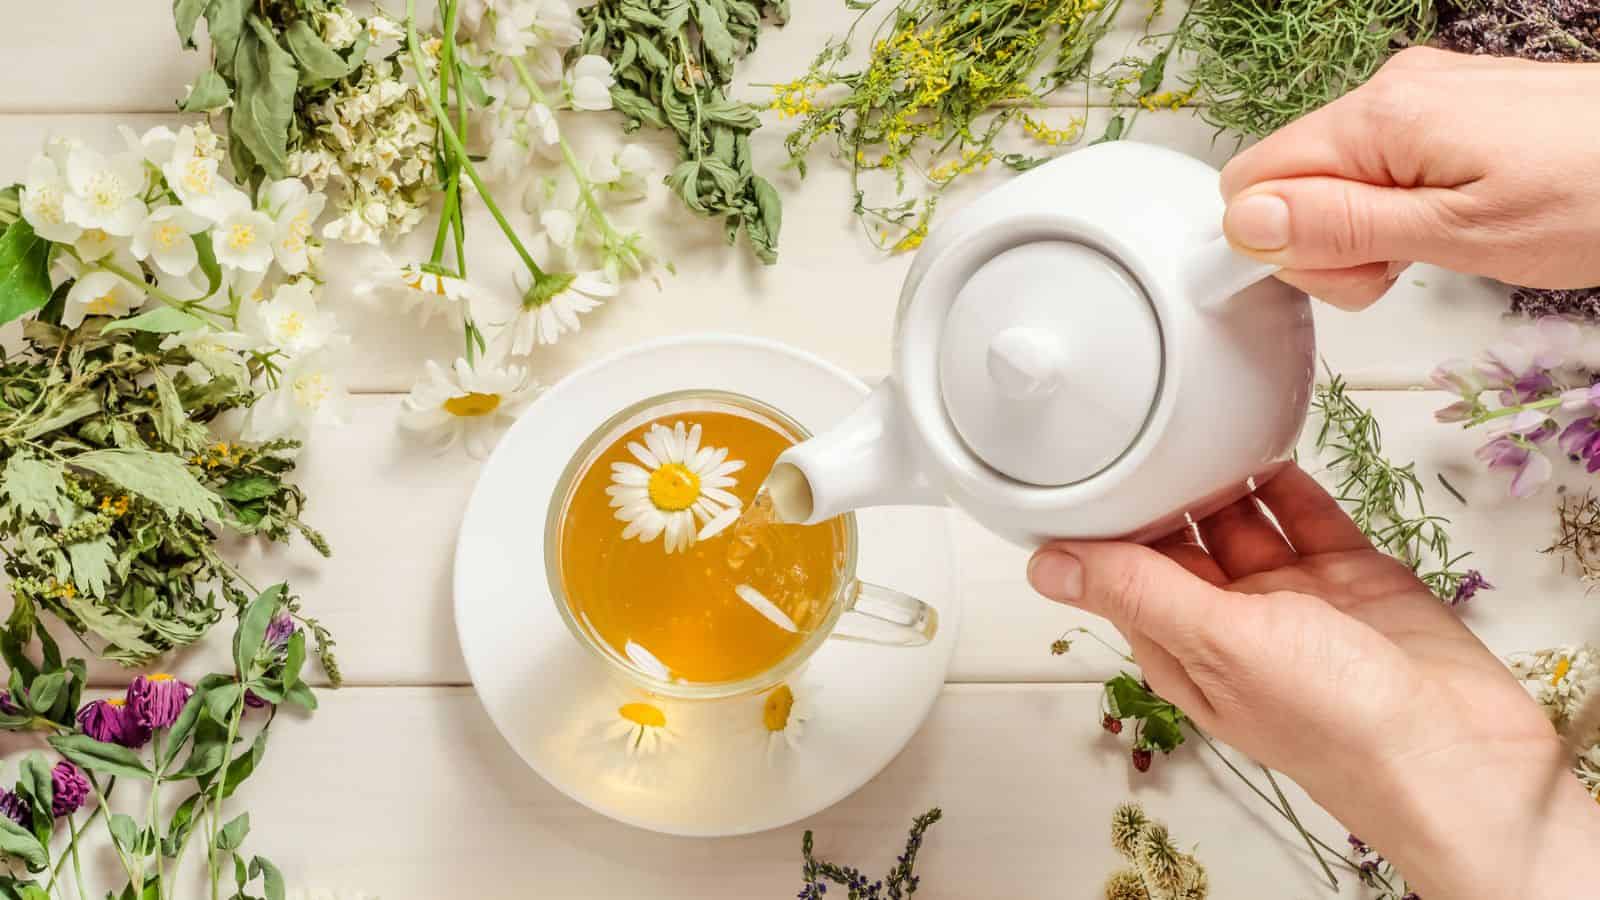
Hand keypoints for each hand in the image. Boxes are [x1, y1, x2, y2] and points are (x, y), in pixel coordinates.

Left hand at [1026, 465, 1599, 898]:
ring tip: (1191, 418)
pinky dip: (1284, 480)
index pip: (1122, 577)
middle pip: (1179, 543)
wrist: (1459, 750)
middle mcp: (1232, 625)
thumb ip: (1137, 592)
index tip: (1074, 468)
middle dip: (1158, 492)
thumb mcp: (1218, 644)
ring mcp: (1294, 599)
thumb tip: (1044, 567)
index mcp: (1184, 651)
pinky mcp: (1351, 576)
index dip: (1100, 527)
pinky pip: (1305, 516)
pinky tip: (1261, 438)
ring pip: (1241, 522)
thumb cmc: (1334, 722)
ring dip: (1218, 477)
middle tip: (1135, 425)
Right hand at [1219, 48, 1599, 309]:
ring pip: (1333, 179)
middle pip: (1290, 182)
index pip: (1252, 182)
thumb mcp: (1459, 237)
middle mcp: (1391, 91)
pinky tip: (1450, 225)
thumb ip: (1342, 228)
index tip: (1338, 274)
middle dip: (1326, 243)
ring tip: (1439, 249)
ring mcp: (1420, 96)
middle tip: (1400, 268)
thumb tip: (1246, 222)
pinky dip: (1399, 208)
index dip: (1277, 244)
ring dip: (1364, 232)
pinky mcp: (1448, 110)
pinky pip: (1378, 166)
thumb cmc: (1598, 197)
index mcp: (1380, 117)